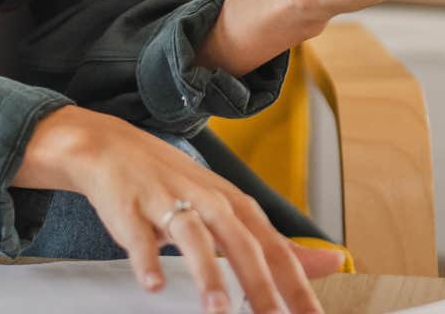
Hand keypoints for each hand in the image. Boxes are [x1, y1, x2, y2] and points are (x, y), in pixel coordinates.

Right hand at [14, 107, 341, 313]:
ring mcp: (167, 202)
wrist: (112, 147)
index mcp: (235, 206)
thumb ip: (276, 242)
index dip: (296, 284)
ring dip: (206, 274)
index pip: (275, 248)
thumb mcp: (230, 209)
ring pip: (193, 238)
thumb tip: (332, 262)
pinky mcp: (131, 209)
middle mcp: (207, 201)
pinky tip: (152, 284)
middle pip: (241, 244)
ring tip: (217, 310)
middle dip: (259, 286)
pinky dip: (146, 260)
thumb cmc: (176, 185)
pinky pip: (139, 237)